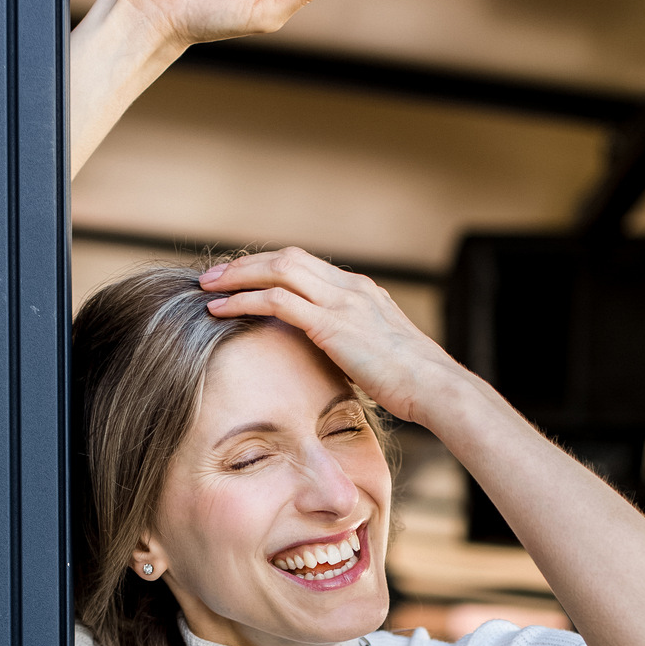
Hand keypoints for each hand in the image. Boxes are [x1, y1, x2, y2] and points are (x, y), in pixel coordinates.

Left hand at [199, 248, 466, 426]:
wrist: (437, 388)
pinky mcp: (332, 324)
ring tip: (207, 287)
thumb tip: (334, 362)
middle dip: (247, 264)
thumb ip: (353, 348)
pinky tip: (219, 310)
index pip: (307, 265)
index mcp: (363, 291)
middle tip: (214, 275)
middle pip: (288, 257)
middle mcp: (351, 287)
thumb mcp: (379, 357)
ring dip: (238, 276)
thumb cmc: (415, 384)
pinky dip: (244, 301)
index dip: (271, 268)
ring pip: (278, 270)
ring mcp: (343, 301)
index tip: (244, 278)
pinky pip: (277, 301)